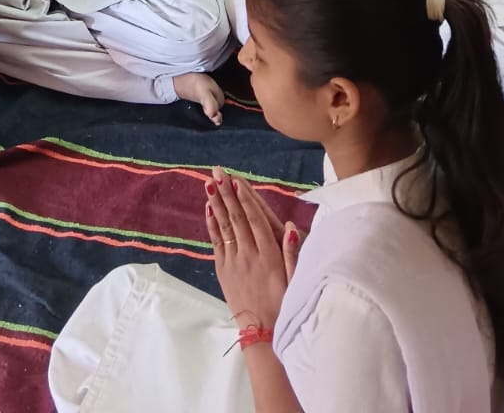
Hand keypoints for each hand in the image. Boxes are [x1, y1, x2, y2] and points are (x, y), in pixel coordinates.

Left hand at [207, 168, 300, 332]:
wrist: (262, 331)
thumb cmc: (283, 304)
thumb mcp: (295, 281)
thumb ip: (292, 253)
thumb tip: (289, 228)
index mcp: (268, 256)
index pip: (255, 221)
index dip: (246, 200)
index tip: (238, 181)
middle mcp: (249, 255)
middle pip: (237, 218)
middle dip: (227, 193)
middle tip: (218, 172)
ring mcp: (234, 262)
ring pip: (224, 227)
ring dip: (217, 203)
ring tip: (209, 183)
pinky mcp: (223, 270)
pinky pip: (216, 242)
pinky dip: (212, 224)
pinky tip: (208, 208)